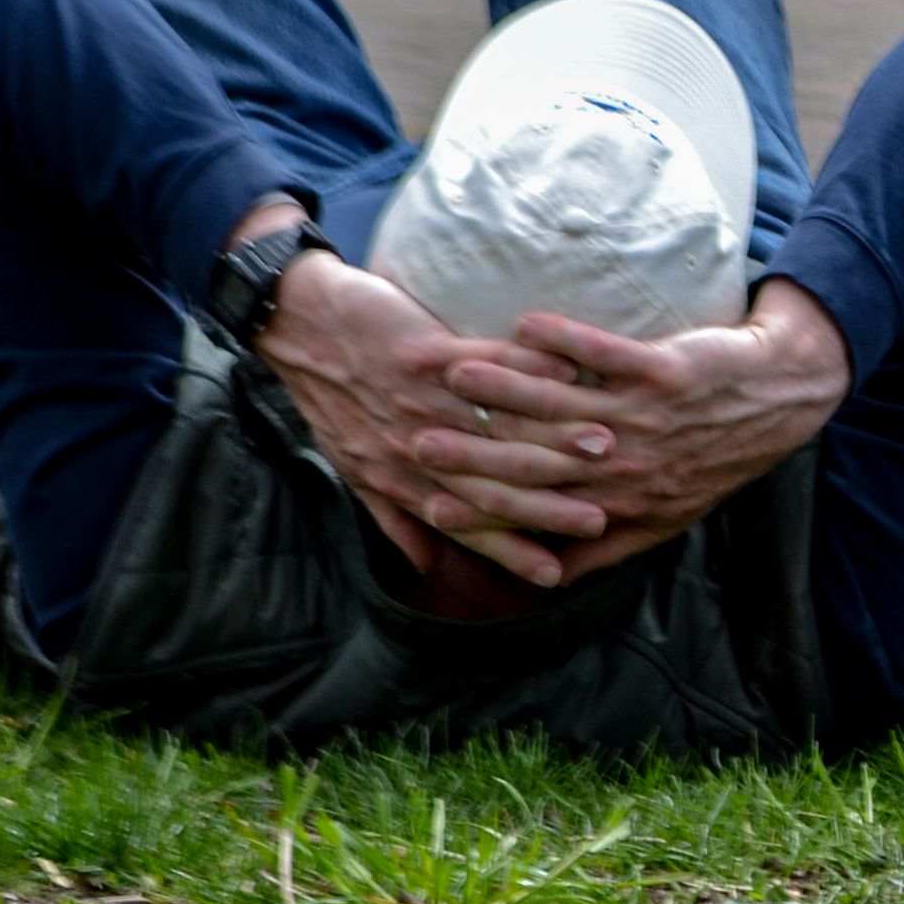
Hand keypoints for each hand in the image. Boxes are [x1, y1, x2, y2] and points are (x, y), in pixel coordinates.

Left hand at [240, 230, 571, 586]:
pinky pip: (489, 365)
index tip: (556, 574)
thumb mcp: (354, 467)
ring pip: (499, 431)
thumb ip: (395, 515)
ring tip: (604, 448)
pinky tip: (574, 377)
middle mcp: (415, 448)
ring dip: (555, 439)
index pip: (468, 526)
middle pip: (493, 487)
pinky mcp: (425, 352)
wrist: (298, 329)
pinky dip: (533, 371)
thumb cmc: (330, 399)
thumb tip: (428, 561)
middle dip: (549, 507)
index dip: (512, 551)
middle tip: (598, 521)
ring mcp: (421, 400)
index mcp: (402, 479)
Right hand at [413, 283, 853, 584]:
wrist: (778, 401)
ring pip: (562, 408)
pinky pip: (606, 356)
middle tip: (415, 435)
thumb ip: (606, 548)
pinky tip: (526, 323)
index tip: (427, 498)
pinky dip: (566, 341)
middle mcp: (629, 470)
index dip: (482, 507)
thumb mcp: (665, 519)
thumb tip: (554, 581)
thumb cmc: (712, 460)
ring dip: (505, 389)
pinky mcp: (665, 375)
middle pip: (536, 462)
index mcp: (620, 507)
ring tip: (453, 371)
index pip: (536, 512)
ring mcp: (647, 422)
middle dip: (473, 450)